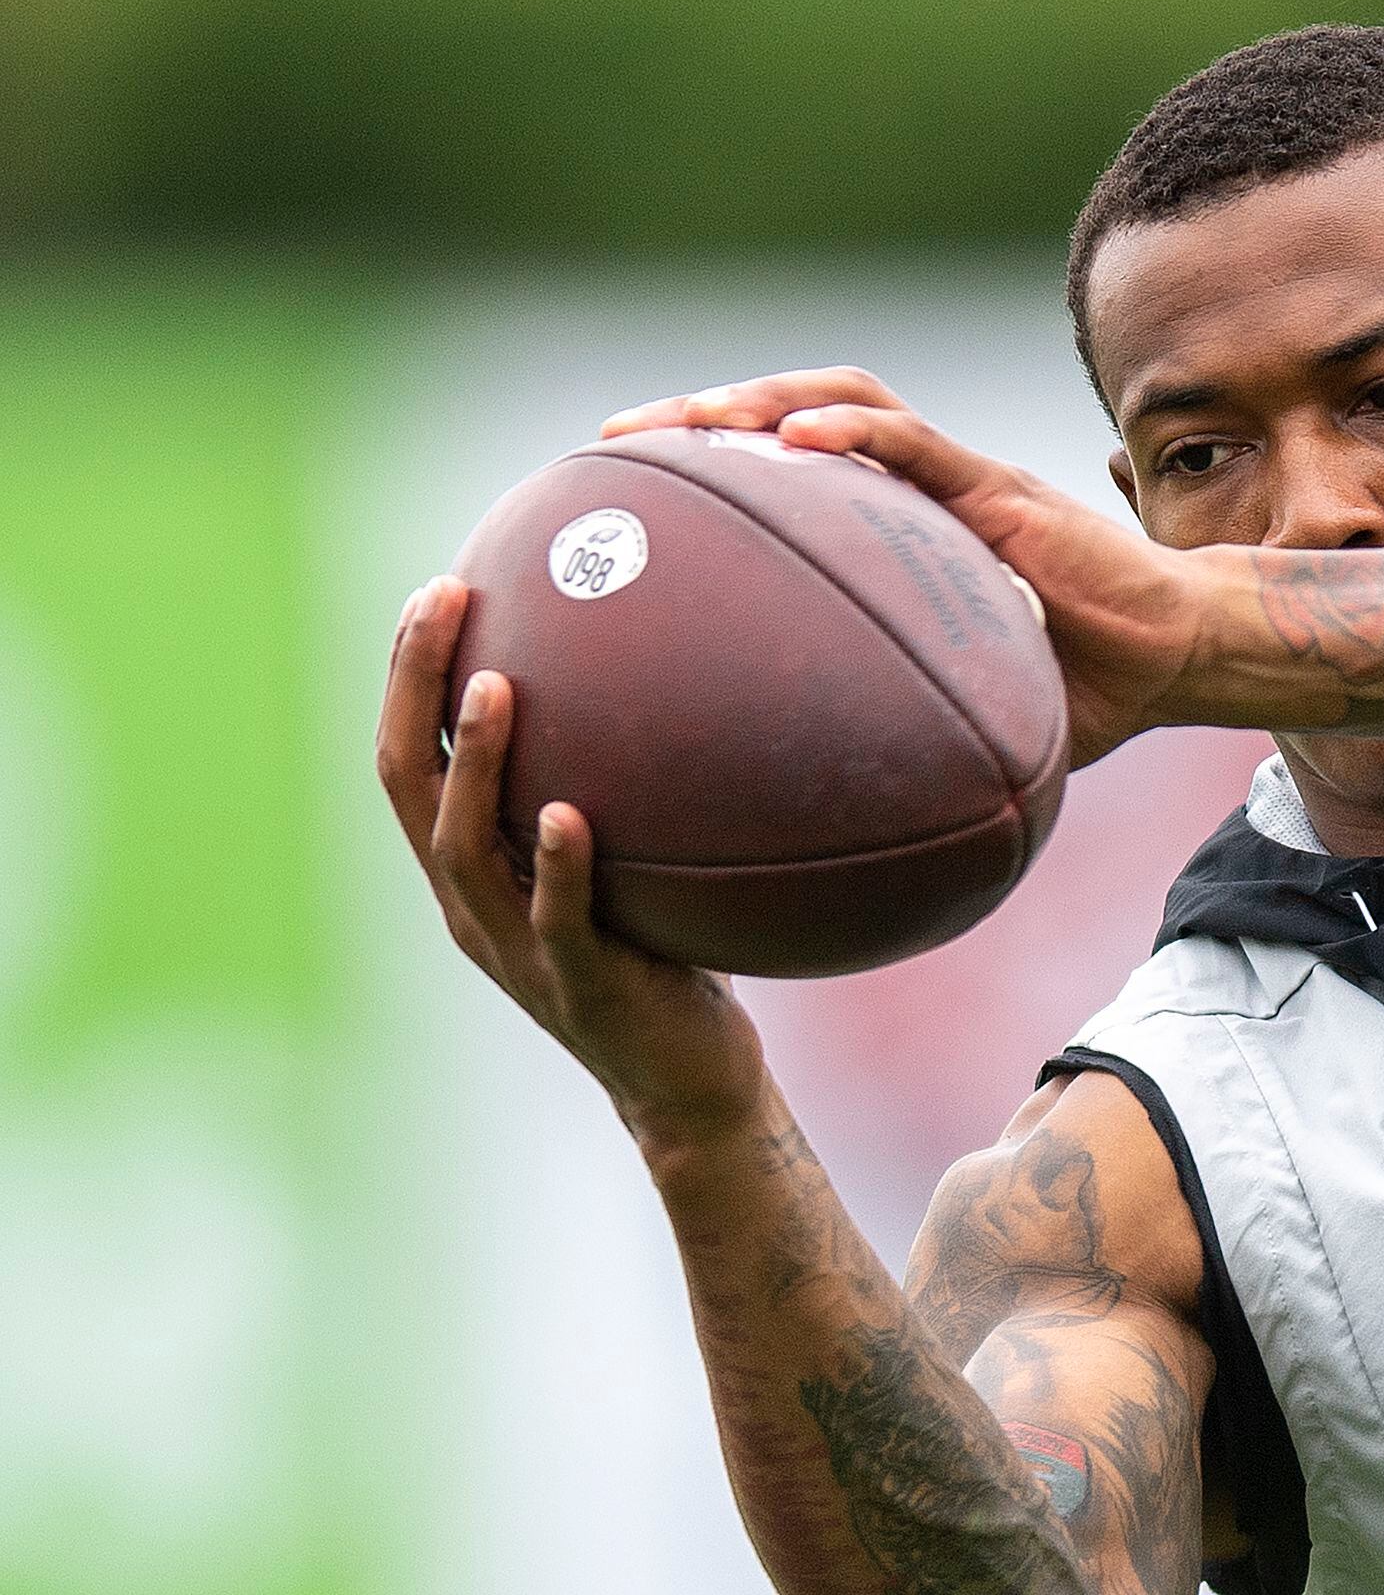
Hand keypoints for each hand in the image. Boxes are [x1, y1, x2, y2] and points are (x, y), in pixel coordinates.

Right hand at [375, 576, 769, 1147]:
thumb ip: (621, 791)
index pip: (410, 761)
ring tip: (492, 686)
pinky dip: (557, 866)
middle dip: (413, 688)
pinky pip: (559, 921)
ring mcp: (518, 950)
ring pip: (463, 850)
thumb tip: (672, 678)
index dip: (406, 677)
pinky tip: (570, 815)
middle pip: (409, 786)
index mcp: (470, 874)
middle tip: (441, 601)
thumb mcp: (629, 864)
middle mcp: (472, 907)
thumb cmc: (666, 958)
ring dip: (475, 765)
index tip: (432, 591)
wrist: (685, 1085)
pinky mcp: (579, 986)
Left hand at [603, 368, 1205, 765]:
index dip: (705, 477)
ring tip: (690, 422)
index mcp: (899, 532)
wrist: (1175, 658)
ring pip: (843, 401)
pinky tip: (796, 441)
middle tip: (614, 446)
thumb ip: (898, 758)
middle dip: (699, 418)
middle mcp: (917, 492)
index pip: (790, 477)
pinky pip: (917, 444)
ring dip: (760, 401)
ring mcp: (957, 481)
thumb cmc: (1079, 697)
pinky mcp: (1000, 487)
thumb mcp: (965, 730)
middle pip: (791, 418)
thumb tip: (821, 840)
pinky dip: (854, 430)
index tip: (626, 503)